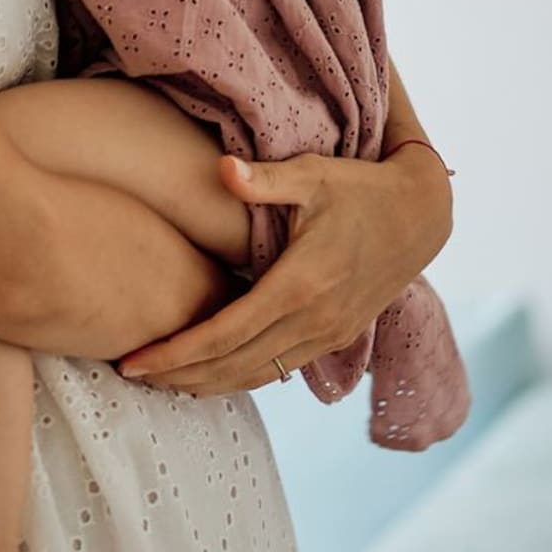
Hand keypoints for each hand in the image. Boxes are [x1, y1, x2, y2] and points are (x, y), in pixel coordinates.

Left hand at [114, 145, 451, 394]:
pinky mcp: (336, 336)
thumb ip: (265, 179)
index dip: (176, 352)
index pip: (224, 334)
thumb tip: (222, 168)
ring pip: (257, 375)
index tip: (132, 360)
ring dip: (207, 383)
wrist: (423, 214)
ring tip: (159, 382)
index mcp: (300, 286)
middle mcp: (314, 320)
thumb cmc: (359, 187)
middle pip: (233, 365)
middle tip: (128, 374)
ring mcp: (328, 334)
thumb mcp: (314, 175)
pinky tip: (211, 375)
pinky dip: (240, 377)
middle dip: (178, 375)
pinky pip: (279, 368)